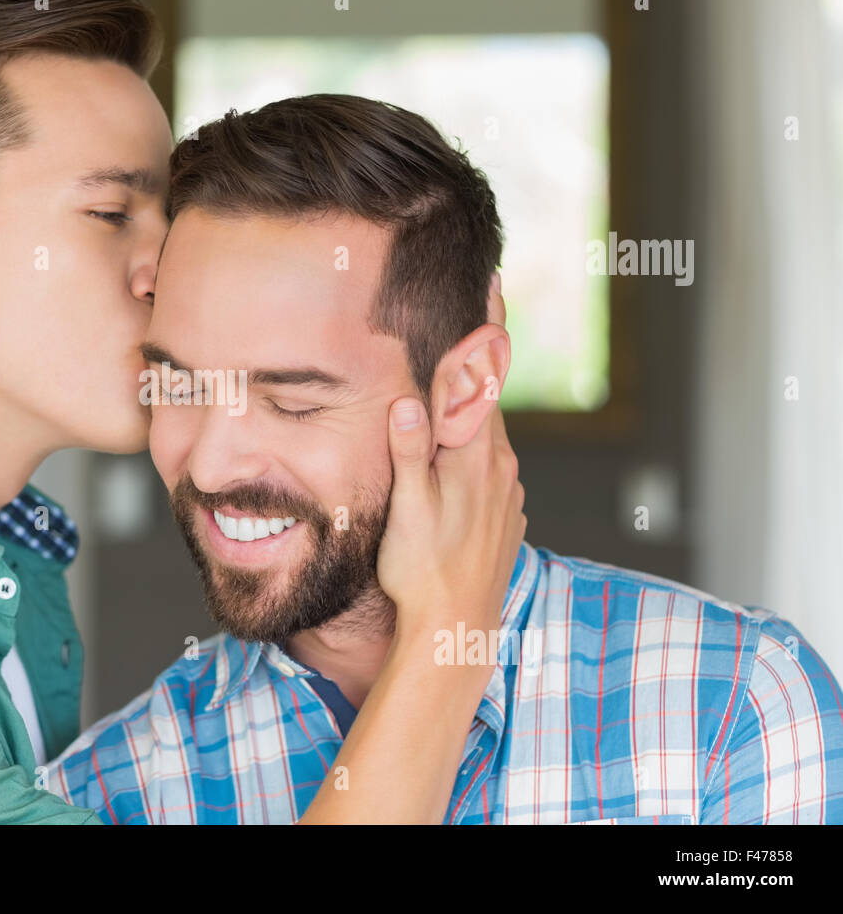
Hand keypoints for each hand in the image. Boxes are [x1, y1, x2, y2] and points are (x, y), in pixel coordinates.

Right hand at [375, 272, 525, 640]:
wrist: (457, 629)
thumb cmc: (423, 569)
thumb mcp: (407, 508)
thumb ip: (410, 451)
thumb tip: (407, 397)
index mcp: (476, 455)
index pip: (484, 376)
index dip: (488, 327)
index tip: (493, 283)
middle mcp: (500, 466)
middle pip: (488, 396)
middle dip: (475, 357)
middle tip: (463, 315)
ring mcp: (506, 490)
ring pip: (487, 431)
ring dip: (472, 403)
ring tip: (452, 379)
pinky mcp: (504, 512)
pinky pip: (489, 463)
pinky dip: (474, 443)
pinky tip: (453, 452)